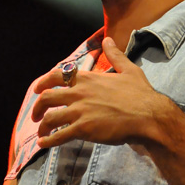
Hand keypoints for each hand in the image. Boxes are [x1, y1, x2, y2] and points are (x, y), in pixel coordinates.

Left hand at [32, 37, 169, 147]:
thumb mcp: (128, 69)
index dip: (42, 82)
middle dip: (37, 107)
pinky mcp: (84, 129)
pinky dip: (48, 141)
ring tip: (41, 134)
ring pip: (49, 118)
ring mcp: (80, 111)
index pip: (56, 75)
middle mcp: (79, 93)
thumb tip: (108, 40)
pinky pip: (59, 135)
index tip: (36, 90)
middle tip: (36, 116)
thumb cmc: (140, 94)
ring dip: (41, 127)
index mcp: (87, 79)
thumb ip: (115, 55)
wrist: (148, 116)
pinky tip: (44, 144)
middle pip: (46, 97)